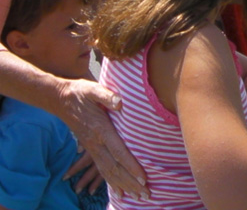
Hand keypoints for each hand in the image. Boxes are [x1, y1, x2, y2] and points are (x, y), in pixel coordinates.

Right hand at [57, 78, 147, 199]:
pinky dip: (112, 183)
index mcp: (101, 130)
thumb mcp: (93, 89)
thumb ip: (106, 96)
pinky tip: (120, 193)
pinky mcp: (91, 149)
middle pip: (116, 168)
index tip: (144, 177)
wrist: (60, 99)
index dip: (131, 166)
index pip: (119, 152)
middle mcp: (96, 143)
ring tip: (139, 196)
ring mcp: (93, 148)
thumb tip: (119, 102)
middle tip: (147, 195)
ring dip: (125, 186)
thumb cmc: (80, 92)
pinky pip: (103, 170)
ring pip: (109, 173)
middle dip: (132, 183)